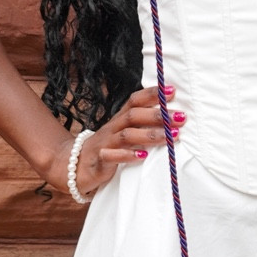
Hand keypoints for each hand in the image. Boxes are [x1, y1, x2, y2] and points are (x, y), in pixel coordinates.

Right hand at [67, 85, 184, 197]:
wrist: (75, 166)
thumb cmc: (108, 148)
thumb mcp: (124, 133)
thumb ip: (143, 125)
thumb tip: (173, 118)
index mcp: (120, 119)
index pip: (135, 100)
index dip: (152, 94)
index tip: (172, 91)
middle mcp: (113, 127)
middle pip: (133, 116)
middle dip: (157, 115)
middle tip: (180, 118)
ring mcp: (105, 143)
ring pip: (127, 135)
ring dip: (150, 134)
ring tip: (170, 136)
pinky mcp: (100, 160)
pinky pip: (111, 156)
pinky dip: (127, 155)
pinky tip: (143, 155)